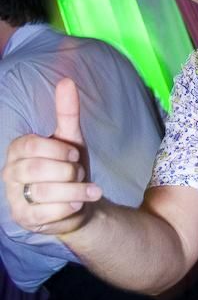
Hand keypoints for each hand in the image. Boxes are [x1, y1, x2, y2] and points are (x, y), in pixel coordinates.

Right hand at [2, 78, 101, 234]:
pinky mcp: (24, 219)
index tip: (75, 155)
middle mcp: (10, 172)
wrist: (80, 203)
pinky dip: (70, 207)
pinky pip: (47, 213)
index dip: (59, 150)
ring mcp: (14, 197)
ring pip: (44, 192)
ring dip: (73, 190)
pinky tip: (80, 203)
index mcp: (18, 149)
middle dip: (69, 172)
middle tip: (79, 173)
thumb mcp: (72, 139)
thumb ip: (67, 112)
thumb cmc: (70, 168)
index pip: (32, 145)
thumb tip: (66, 81)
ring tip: (84, 189)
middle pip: (38, 169)